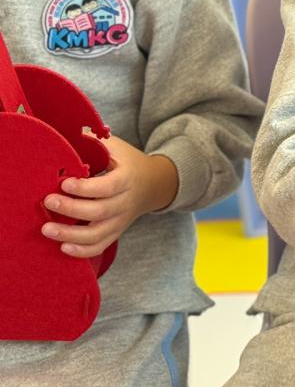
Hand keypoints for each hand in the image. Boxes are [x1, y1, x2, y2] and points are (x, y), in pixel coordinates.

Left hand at [42, 136, 178, 257]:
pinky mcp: (116, 232)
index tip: (65, 183)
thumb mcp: (117, 147)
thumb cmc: (128, 162)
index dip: (85, 188)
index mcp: (127, 179)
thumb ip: (94, 143)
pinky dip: (81, 251)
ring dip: (71, 235)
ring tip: (48, 229)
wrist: (154, 183)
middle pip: (99, 212)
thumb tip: (66, 134)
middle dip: (71, 209)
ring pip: (97, 234)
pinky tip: (63, 247)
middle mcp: (126, 203)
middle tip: (48, 201)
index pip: (107, 187)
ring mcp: (121, 220)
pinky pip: (99, 247)